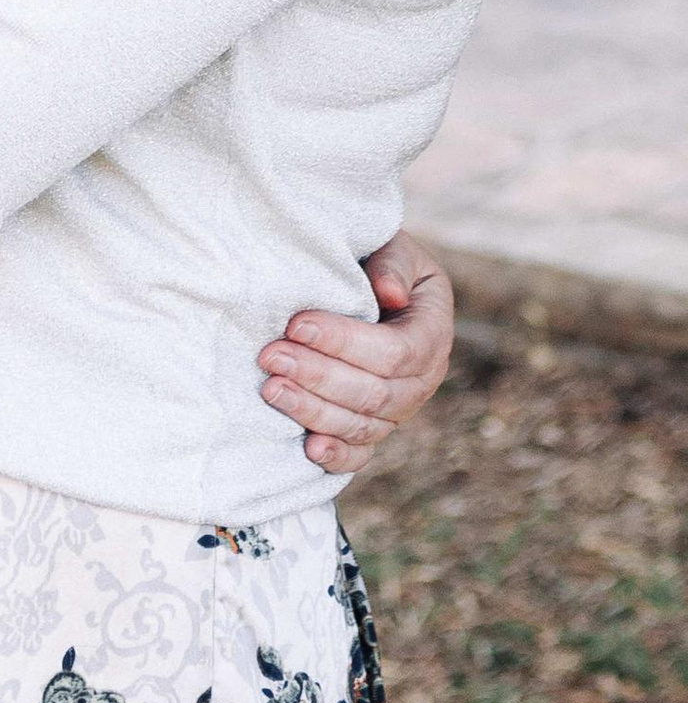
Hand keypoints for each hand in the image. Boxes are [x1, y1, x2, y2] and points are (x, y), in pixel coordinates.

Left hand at [258, 232, 455, 474]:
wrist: (369, 281)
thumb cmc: (375, 258)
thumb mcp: (393, 246)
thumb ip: (392, 263)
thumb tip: (389, 293)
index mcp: (431, 333)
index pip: (394, 352)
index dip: (345, 342)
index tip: (297, 324)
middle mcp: (422, 380)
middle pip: (375, 393)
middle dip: (318, 375)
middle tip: (270, 355)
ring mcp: (399, 410)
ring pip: (363, 425)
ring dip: (314, 411)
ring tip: (271, 389)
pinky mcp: (374, 427)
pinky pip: (361, 453)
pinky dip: (337, 456)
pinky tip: (308, 449)